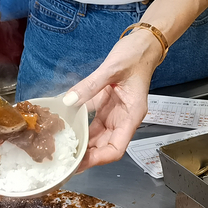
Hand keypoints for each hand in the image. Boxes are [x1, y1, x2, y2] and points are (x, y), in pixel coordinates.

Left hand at [63, 30, 163, 170]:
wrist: (143, 44)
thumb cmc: (136, 56)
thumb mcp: (111, 68)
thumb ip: (90, 85)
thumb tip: (69, 100)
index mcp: (131, 115)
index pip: (117, 148)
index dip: (99, 158)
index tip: (81, 162)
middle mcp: (124, 118)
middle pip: (105, 146)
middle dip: (87, 156)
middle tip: (66, 160)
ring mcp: (115, 114)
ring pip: (98, 137)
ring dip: (83, 144)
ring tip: (64, 151)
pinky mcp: (107, 107)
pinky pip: (93, 123)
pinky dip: (80, 127)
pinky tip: (66, 130)